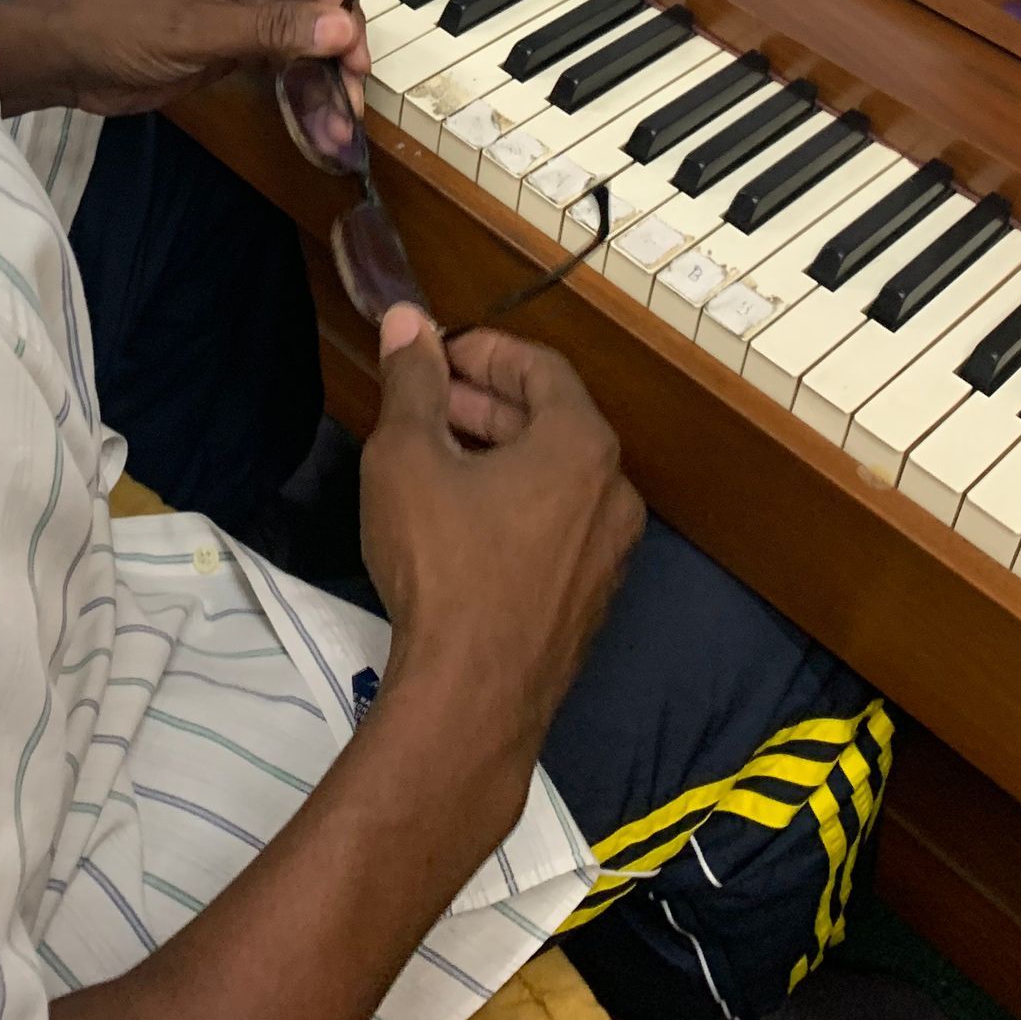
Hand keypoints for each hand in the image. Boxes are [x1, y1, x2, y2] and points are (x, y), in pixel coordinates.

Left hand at [0, 0, 371, 116]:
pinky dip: (302, 87)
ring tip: (341, 119)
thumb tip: (343, 28)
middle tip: (354, 96)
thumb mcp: (196, 27)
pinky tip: (319, 118)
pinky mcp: (239, 38)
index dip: (341, 9)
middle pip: (317, 0)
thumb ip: (271, 29)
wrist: (66, 60)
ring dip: (324, 75)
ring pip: (307, 35)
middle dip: (338, 49)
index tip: (356, 58)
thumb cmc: (117, 23)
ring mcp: (246, 1)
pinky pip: (284, 60)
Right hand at [361, 312, 643, 835]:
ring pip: (555, 477)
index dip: (484, 350)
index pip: (541, 367)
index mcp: (583, 445)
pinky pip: (557, 526)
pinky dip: (515, 503)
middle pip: (552, 420)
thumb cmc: (442, 564)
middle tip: (426, 399)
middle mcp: (614, 493)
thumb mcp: (408, 457)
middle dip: (485, 401)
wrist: (471, 698)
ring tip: (434, 455)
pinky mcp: (590, 601)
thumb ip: (411, 381)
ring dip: (498, 453)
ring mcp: (609, 553)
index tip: (435, 352)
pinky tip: (459, 520)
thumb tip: (406, 321)